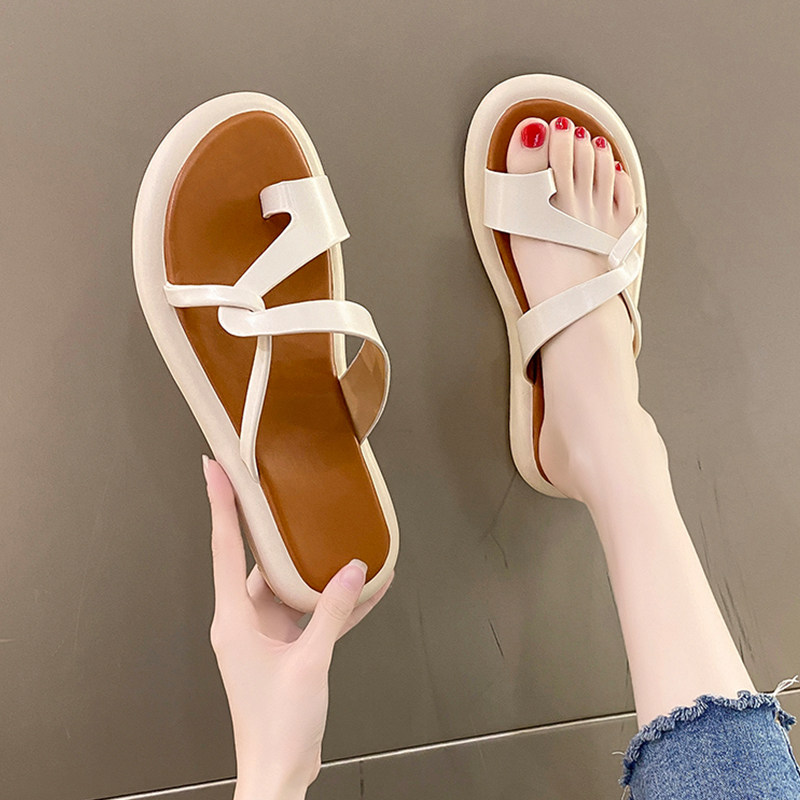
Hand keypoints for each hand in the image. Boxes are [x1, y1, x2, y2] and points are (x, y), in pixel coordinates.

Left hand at [203, 456, 393, 799]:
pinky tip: (364, 590)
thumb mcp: (310, 661)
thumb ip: (332, 611)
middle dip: (274, 528)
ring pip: (289, 586)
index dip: (220, 505)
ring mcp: (265, 635)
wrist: (279, 771)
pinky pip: (309, 614)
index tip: (214, 469)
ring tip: (339, 538)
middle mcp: (245, 621)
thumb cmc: (278, 725)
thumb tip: (356, 570)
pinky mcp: (286, 649)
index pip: (225, 548)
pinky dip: (332, 604)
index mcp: (234, 619)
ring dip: (315, 569)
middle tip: (278, 487)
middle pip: (259, 561)